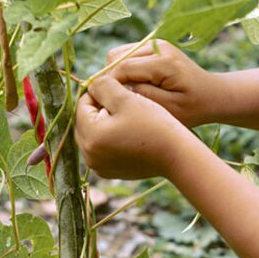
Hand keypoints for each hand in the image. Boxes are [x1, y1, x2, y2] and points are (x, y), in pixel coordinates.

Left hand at [76, 76, 193, 179]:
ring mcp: (99, 166)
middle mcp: (90, 156)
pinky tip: (129, 132)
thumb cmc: (153, 124)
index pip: (82, 105)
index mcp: (90, 137)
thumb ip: (103, 86)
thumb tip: (91, 85)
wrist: (176, 154)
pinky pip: (102, 149)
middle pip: (85, 122)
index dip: (98, 92)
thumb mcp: (126, 98)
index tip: (117, 87)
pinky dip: (110, 138)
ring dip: (104, 123)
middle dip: (99, 108)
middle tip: (122, 102)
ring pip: (93, 135)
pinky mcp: (110, 172)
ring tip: (127, 116)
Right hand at [104, 40, 224, 127]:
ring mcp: (155, 43)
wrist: (212, 95)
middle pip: (115, 56)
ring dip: (117, 74)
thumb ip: (142, 96)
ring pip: (117, 54)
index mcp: (164, 62)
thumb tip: (116, 86)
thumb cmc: (193, 108)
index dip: (109, 85)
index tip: (106, 104)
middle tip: (117, 100)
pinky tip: (133, 87)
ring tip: (127, 94)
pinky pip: (125, 55)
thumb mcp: (169, 109)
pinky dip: (124, 70)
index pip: (122, 68)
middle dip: (111, 78)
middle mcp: (158, 46)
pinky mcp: (152, 46)